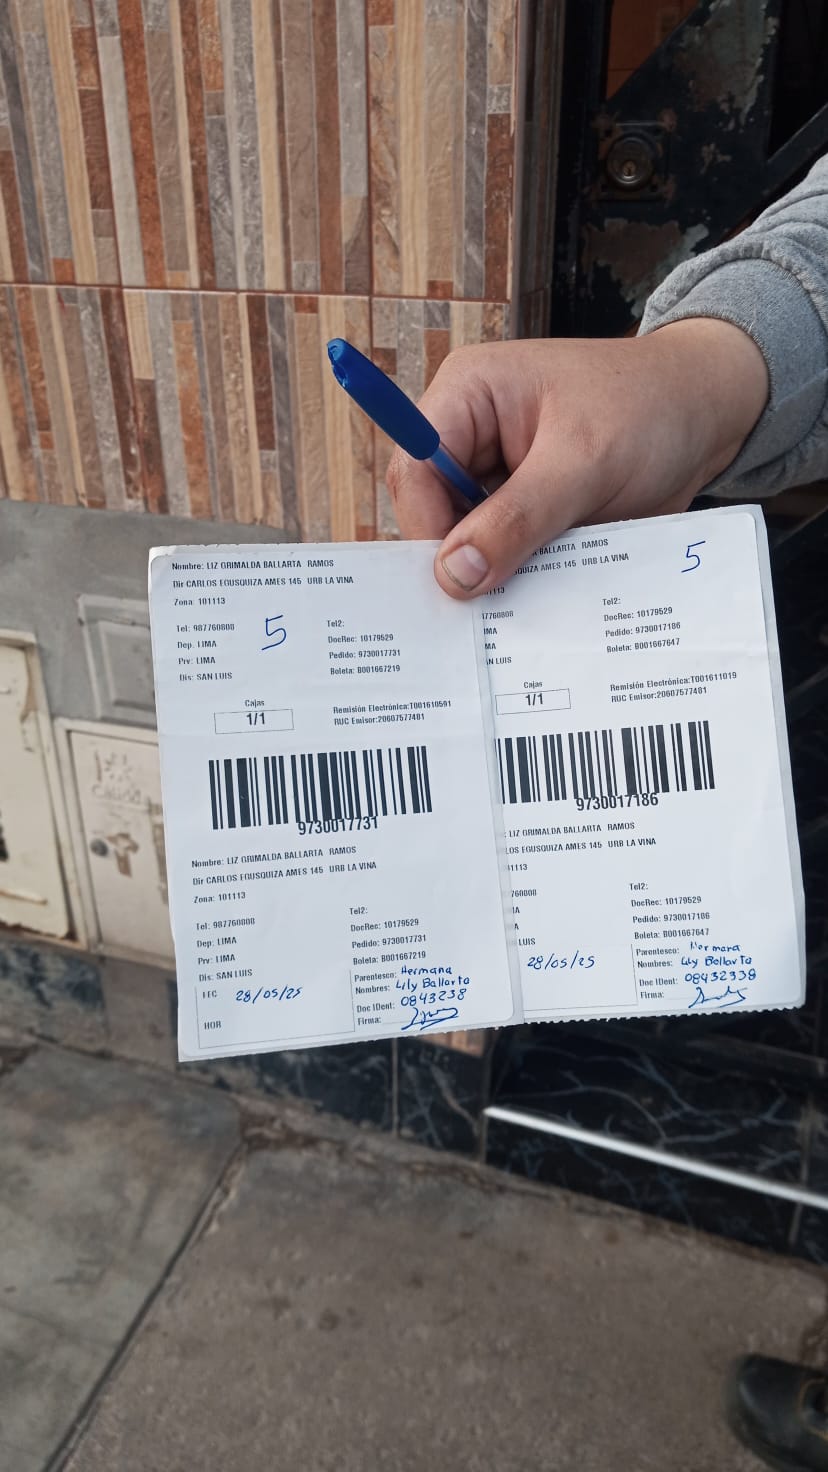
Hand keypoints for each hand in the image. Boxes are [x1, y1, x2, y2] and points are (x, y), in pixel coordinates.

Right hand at [387, 319, 767, 597]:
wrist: (710, 415)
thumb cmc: (650, 409)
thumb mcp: (585, 462)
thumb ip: (519, 518)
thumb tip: (455, 574)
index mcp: (468, 396)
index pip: (415, 471)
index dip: (428, 530)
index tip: (460, 583)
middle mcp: (471, 437)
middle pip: (434, 513)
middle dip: (462, 560)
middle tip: (490, 611)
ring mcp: (498, 478)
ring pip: (468, 544)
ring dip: (495, 577)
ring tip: (524, 608)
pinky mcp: (526, 513)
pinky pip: (506, 557)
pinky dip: (523, 581)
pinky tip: (545, 599)